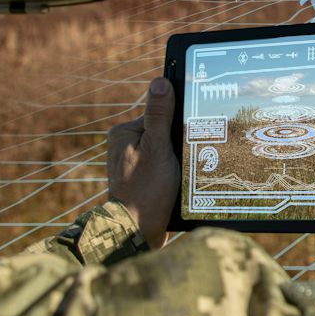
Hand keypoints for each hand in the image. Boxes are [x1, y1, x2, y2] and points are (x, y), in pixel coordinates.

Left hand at [105, 78, 179, 248]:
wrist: (137, 233)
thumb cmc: (146, 191)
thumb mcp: (158, 148)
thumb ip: (159, 116)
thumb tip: (160, 82)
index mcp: (123, 133)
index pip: (159, 115)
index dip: (178, 124)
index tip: (191, 135)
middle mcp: (124, 147)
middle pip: (164, 133)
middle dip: (180, 144)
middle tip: (189, 157)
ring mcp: (132, 165)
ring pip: (166, 152)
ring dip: (180, 160)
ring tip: (185, 174)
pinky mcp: (142, 181)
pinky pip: (164, 168)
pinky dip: (175, 173)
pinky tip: (183, 183)